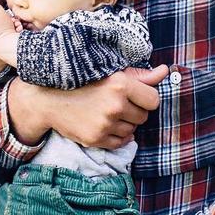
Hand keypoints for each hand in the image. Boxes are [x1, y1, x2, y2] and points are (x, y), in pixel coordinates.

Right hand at [10, 65, 167, 148]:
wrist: (48, 98)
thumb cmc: (82, 81)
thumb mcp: (111, 72)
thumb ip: (140, 75)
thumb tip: (165, 71)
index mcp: (121, 85)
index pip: (154, 100)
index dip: (146, 99)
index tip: (135, 96)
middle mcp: (115, 105)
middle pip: (144, 117)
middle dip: (134, 111)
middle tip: (117, 103)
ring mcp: (105, 124)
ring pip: (132, 130)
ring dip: (124, 123)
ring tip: (107, 112)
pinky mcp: (96, 138)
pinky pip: (120, 142)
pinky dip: (116, 136)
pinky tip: (105, 124)